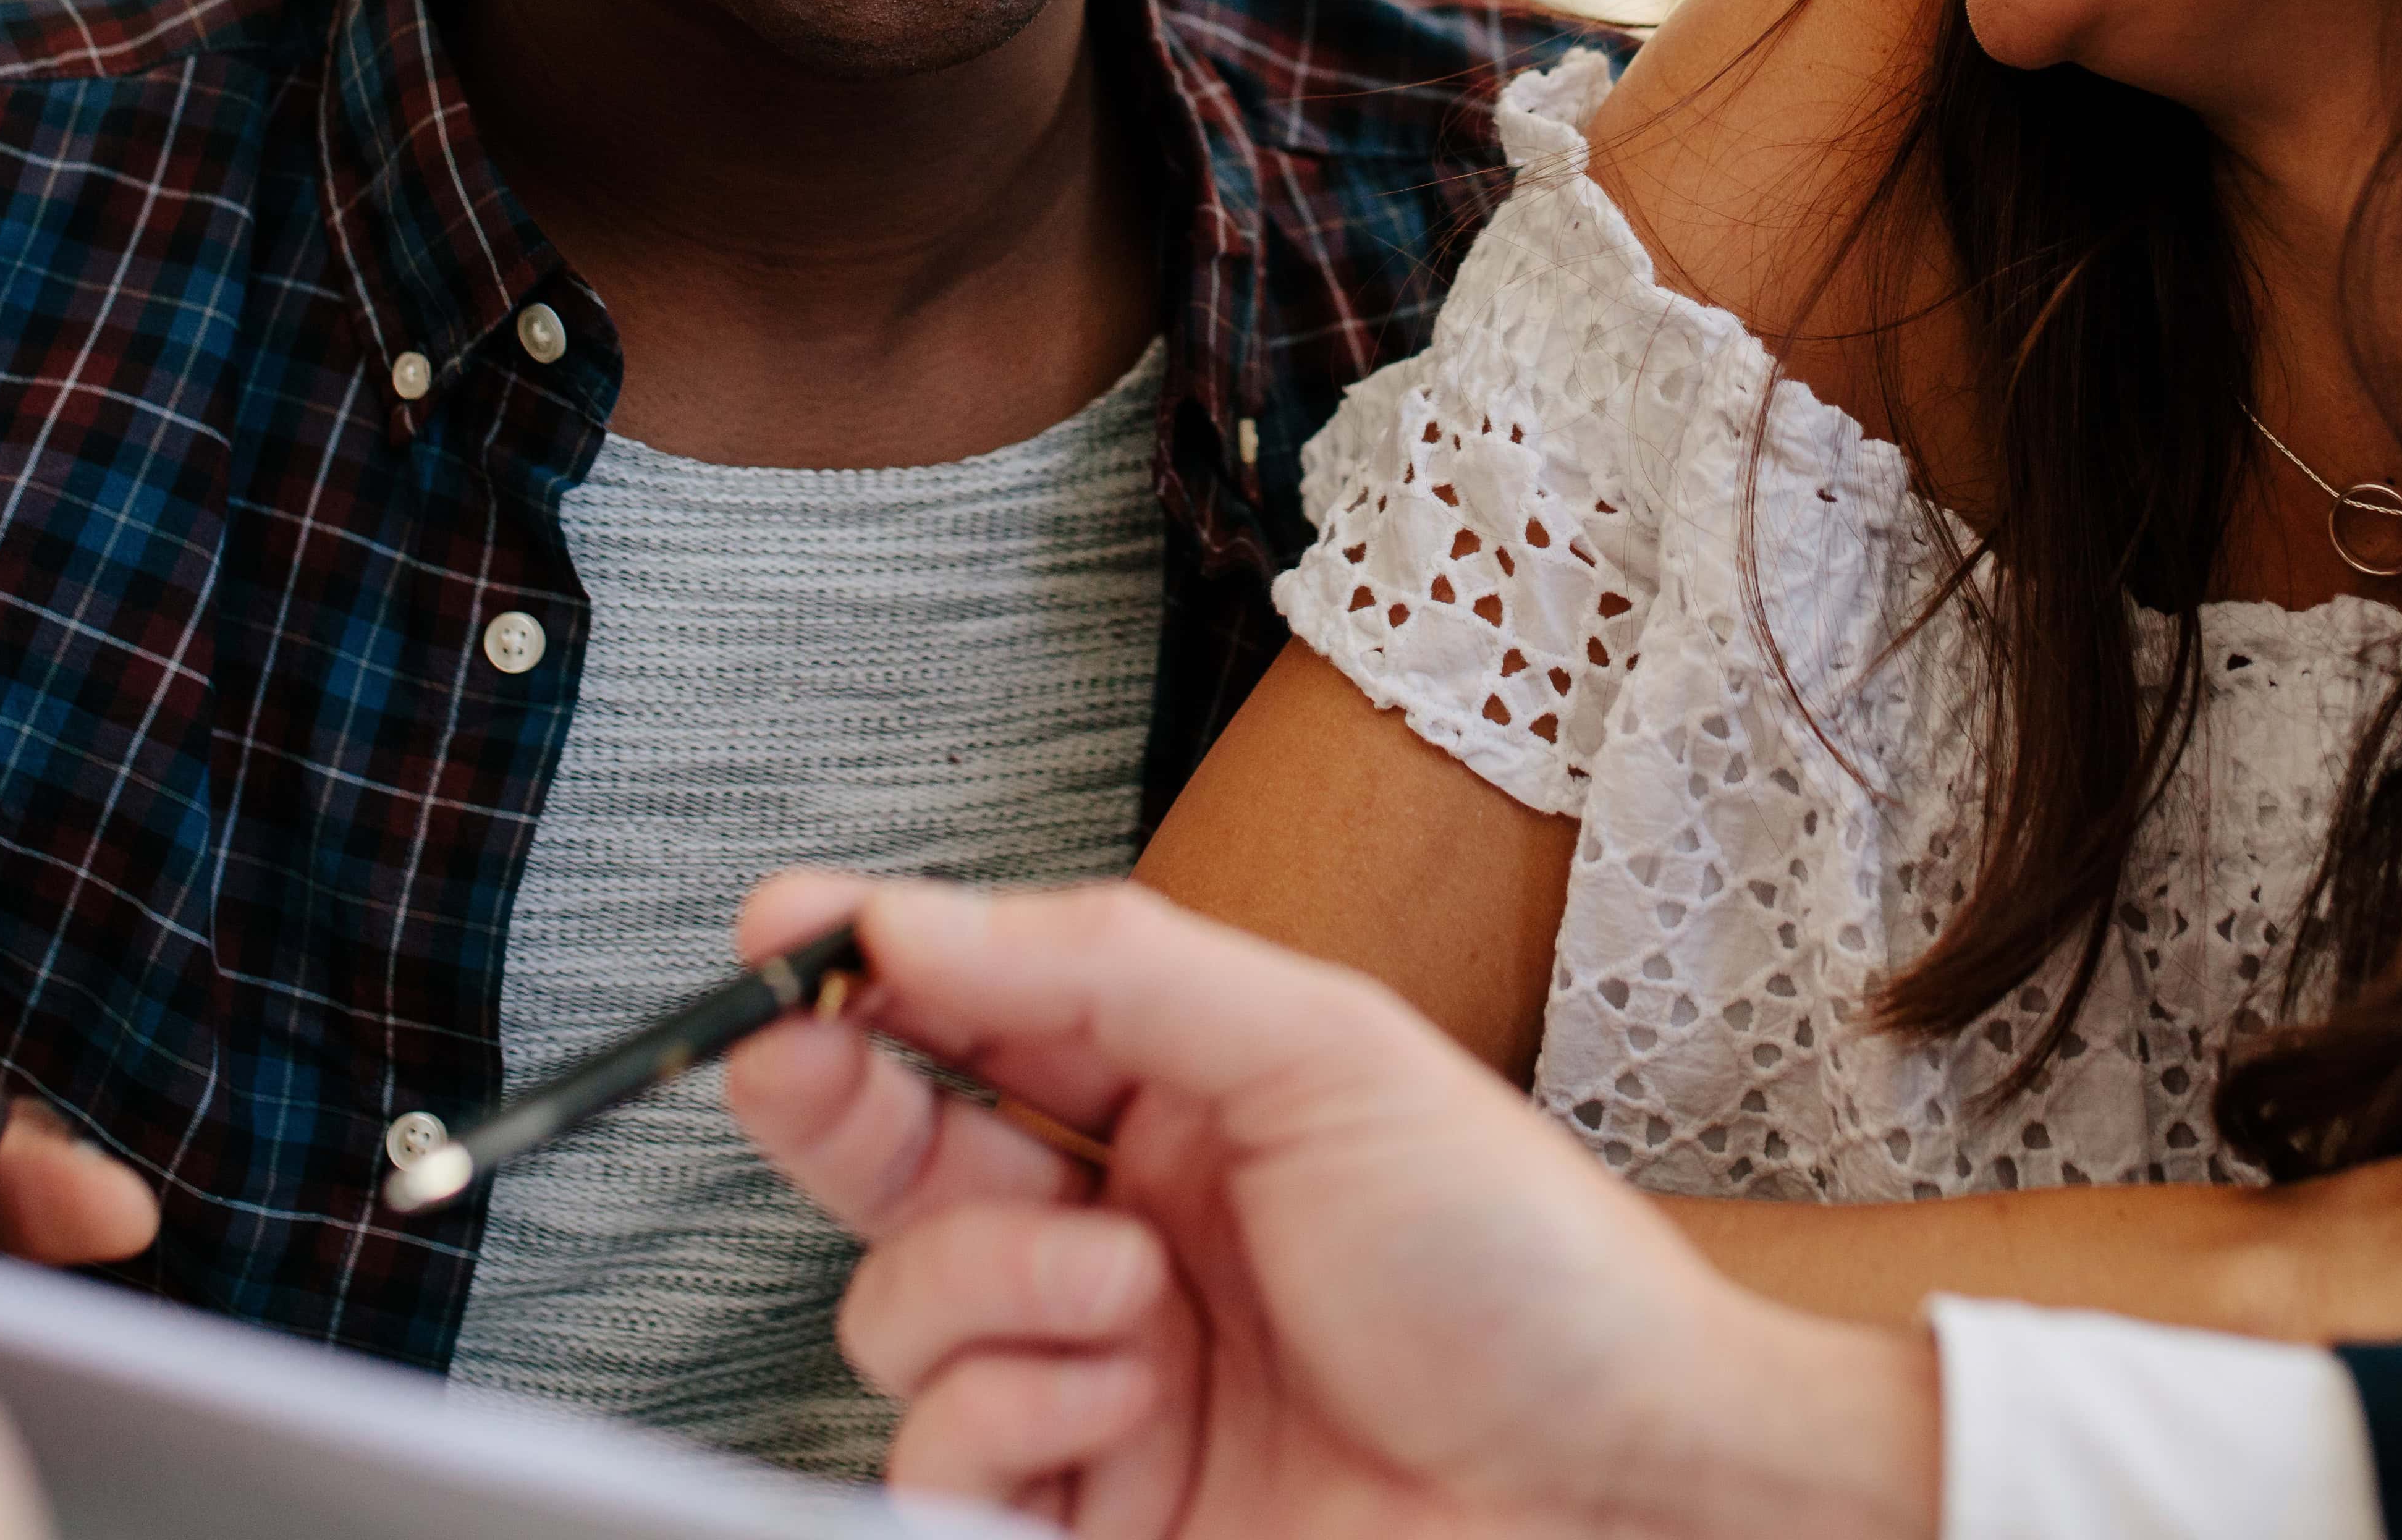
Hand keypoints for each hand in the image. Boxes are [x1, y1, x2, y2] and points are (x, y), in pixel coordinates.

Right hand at [725, 873, 1941, 1539]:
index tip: (783, 940)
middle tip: (805, 1057)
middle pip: (891, 1163)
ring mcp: (1097, 1386)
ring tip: (1127, 1293)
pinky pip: (937, 1463)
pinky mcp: (1087, 1520)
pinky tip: (1117, 1400)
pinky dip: (1004, 1416)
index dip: (861, 979)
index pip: (969, 1024)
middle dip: (834, 1100)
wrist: (1618, 1483)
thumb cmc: (1523, 1268)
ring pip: (895, 1316)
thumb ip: (1103, 969)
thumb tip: (912, 921)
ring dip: (987, 1286)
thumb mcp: (1326, 1051)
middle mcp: (1118, 1239)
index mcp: (1175, 1107)